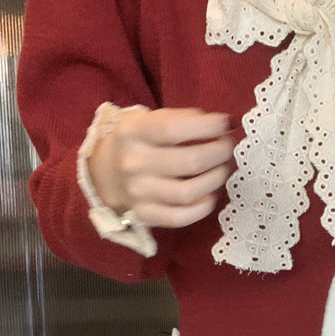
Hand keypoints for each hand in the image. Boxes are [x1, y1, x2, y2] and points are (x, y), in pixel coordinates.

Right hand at [88, 108, 235, 227]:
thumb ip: (184, 118)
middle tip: (227, 148)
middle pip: (190, 162)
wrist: (107, 171)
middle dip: (219, 153)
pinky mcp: (144, 214)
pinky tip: (209, 195)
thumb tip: (223, 125)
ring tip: (221, 169)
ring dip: (215, 179)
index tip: (226, 124)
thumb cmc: (142, 141)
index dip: (207, 127)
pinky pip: (180, 217)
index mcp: (133, 131)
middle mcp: (133, 162)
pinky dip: (202, 208)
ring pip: (188, 192)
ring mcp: (137, 192)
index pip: (173, 128)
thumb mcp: (152, 118)